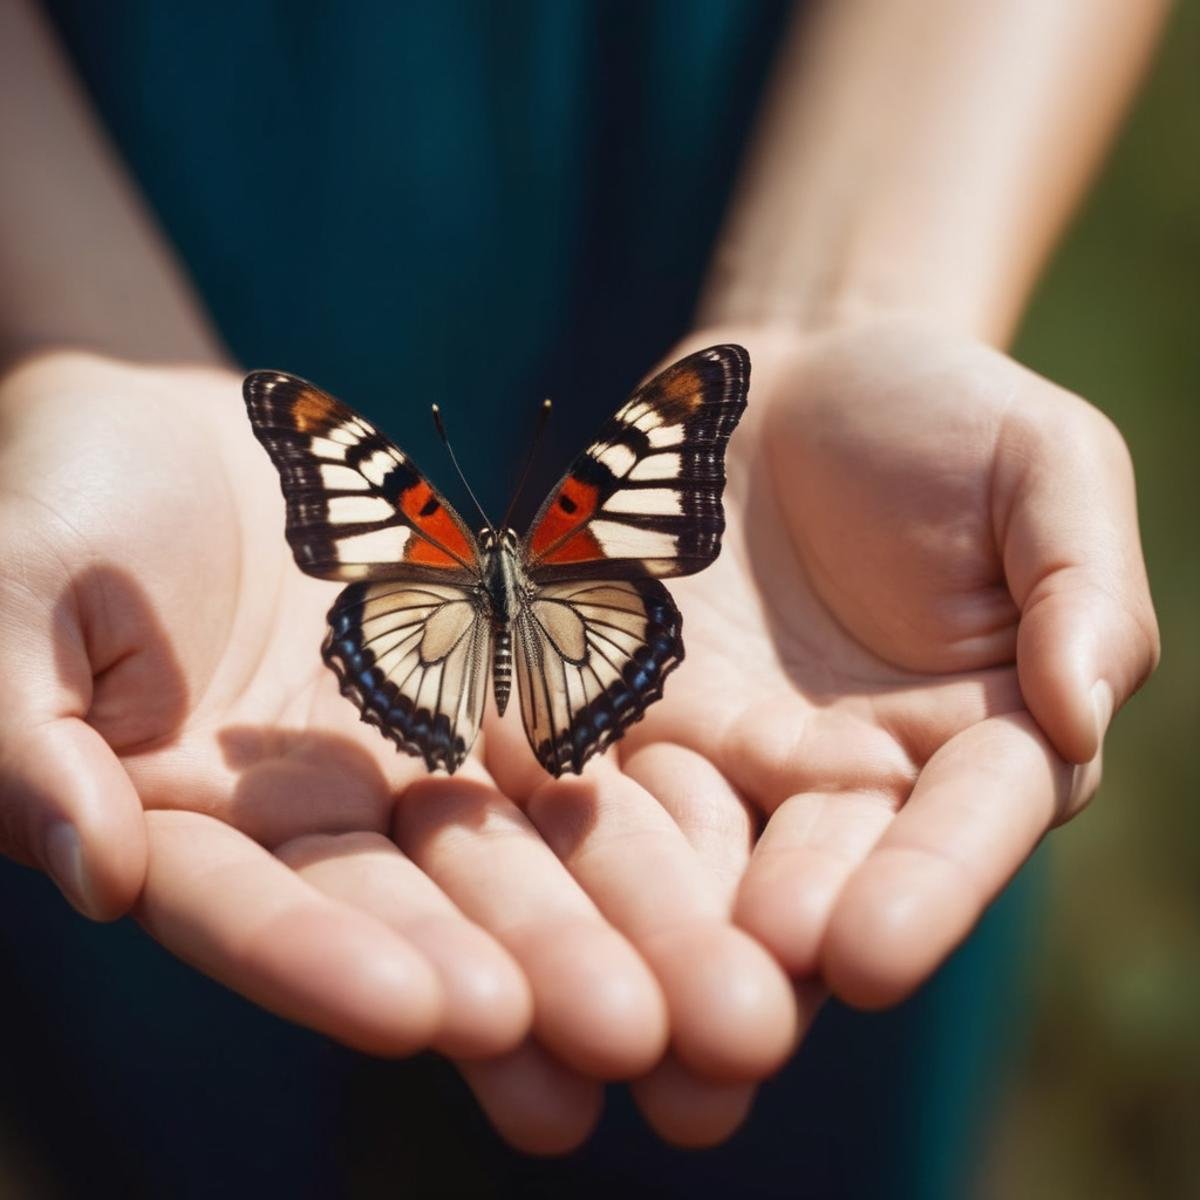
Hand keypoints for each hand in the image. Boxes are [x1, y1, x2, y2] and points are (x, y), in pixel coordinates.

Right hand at [0, 350, 691, 1152]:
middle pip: (438, 909)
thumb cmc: (67, 495)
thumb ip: (21, 728)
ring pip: (545, 845)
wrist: (194, 431)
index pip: (264, 914)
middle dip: (539, 975)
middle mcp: (336, 818)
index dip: (337, 966)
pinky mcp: (515, 682)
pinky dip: (694, 781)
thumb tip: (88, 867)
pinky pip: (609, 732)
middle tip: (649, 1044)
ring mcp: (433, 756)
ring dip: (640, 919)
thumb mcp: (12, 587)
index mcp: (202, 826)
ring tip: (740, 1001)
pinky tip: (788, 826)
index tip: (442, 1016)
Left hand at [483, 314, 1158, 1141]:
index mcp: (973, 736)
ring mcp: (725, 752)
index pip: (964, 825)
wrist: (789, 386)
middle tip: (721, 1031)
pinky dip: (549, 823)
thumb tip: (1079, 708)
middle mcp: (846, 775)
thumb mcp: (1043, 466)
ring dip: (649, 927)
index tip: (867, 952)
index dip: (925, 889)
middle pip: (816, 872)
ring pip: (690, 851)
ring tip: (606, 1007)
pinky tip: (499, 881)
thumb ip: (1079, 584)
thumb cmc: (942, 416)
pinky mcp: (621, 709)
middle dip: (766, 945)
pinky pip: (583, 769)